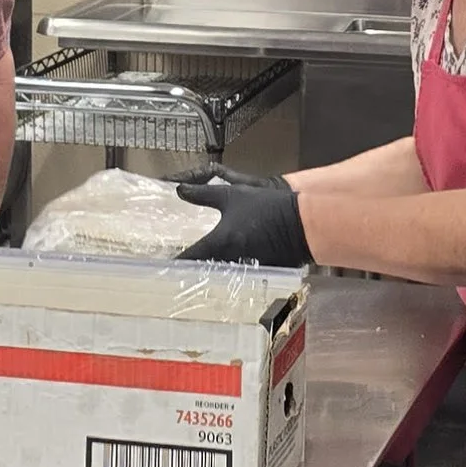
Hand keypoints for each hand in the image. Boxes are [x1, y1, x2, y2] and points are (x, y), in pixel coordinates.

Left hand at [176, 169, 309, 266]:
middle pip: (203, 270)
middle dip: (192, 270)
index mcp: (221, 242)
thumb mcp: (232, 196)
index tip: (164, 265)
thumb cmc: (266, 207)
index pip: (190, 257)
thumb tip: (179, 190)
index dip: (175, 261)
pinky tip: (227, 269)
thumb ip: (203, 195)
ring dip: (210, 273)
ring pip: (220, 275)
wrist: (301, 221)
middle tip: (179, 269)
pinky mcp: (259, 273)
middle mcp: (230, 259)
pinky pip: (238, 276)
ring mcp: (245, 269)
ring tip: (200, 270)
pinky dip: (230, 274)